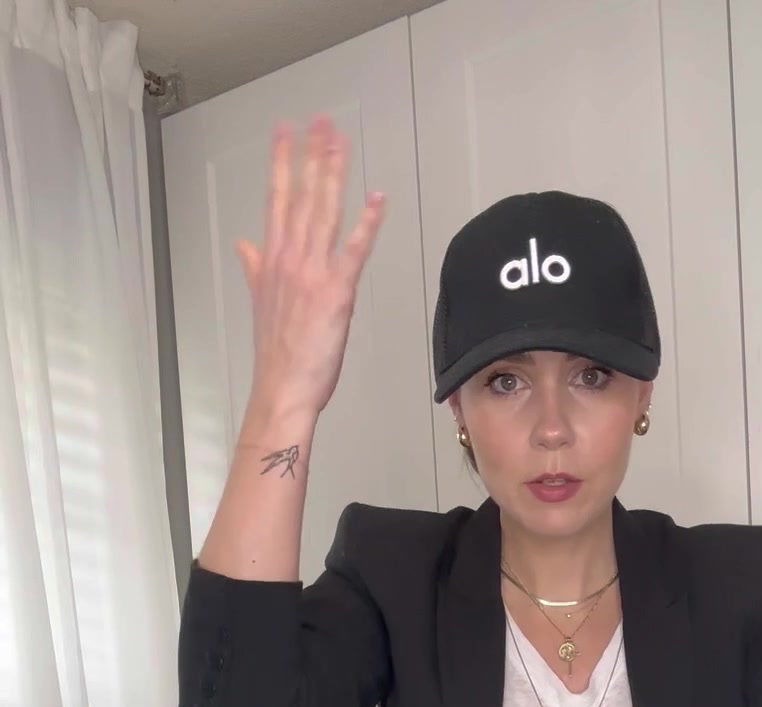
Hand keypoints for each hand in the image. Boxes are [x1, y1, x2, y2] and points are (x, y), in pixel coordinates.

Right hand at [235, 115, 385, 421]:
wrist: (282, 388)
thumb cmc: (276, 353)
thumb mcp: (260, 303)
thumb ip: (254, 268)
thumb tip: (243, 244)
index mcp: (271, 259)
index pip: (276, 199)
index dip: (281, 161)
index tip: (285, 130)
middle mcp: (290, 258)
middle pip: (301, 195)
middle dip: (312, 154)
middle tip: (321, 120)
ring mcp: (312, 272)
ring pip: (324, 211)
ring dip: (334, 173)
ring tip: (340, 141)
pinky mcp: (337, 292)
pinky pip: (353, 250)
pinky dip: (366, 223)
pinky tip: (377, 199)